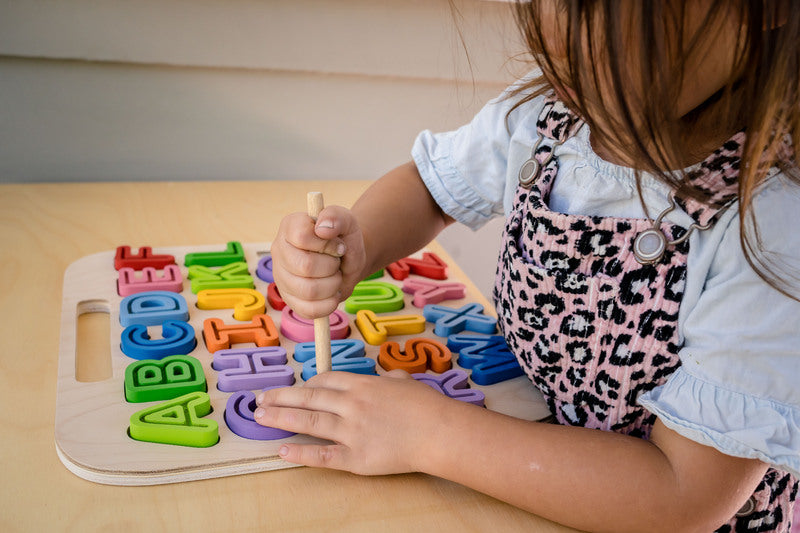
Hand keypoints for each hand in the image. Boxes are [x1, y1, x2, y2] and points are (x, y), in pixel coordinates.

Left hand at [253, 371, 452, 474]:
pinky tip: (282, 450)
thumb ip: (391, 379)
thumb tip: (390, 377)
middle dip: (281, 397)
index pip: (324, 381)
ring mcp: (351, 431)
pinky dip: (300, 453)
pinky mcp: (355, 458)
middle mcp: (350, 405)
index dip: (305, 384)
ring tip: (260, 417)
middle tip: (260, 399)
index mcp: (362, 385)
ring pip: (308, 421)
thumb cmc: (427, 406)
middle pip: (308, 397)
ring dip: (280, 418)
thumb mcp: (405, 382)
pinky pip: (322, 455)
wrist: (438, 431)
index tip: (294, 388)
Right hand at [271, 206, 365, 318]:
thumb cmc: (343, 239)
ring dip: (333, 285)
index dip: (326, 244)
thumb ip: (336, 217)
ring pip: (308, 290)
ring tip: (335, 276)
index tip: (337, 245)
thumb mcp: (347, 222)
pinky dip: (329, 304)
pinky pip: (309, 310)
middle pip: (305, 266)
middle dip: (331, 266)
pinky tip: (333, 293)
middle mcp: (280, 251)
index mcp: (290, 227)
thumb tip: (323, 228)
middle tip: (337, 262)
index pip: (301, 236)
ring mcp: (281, 277)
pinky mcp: (290, 300)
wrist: (348, 261)